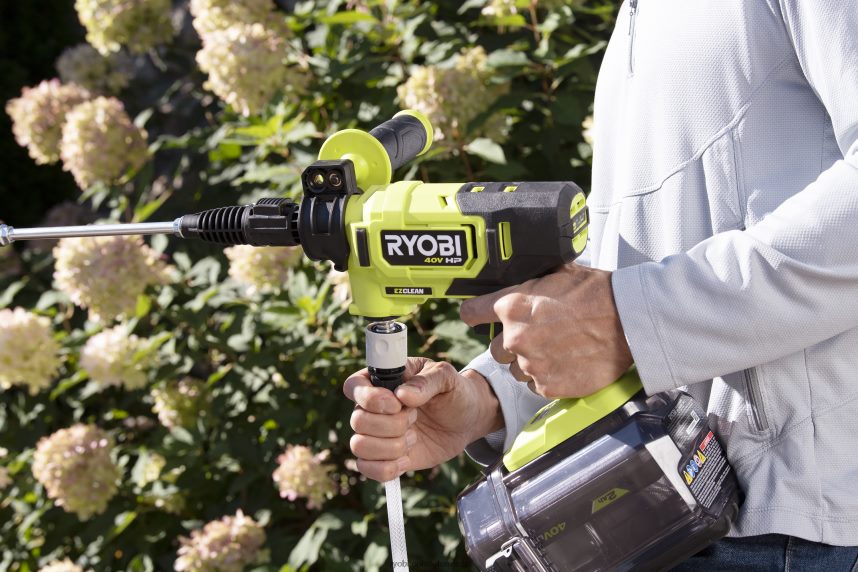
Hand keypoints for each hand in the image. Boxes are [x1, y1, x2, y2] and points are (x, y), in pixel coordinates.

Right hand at [343, 358, 501, 481]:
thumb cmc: (453, 392)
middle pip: (357, 420)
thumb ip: (426, 381)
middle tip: (415, 416)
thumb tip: (402, 394)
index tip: (396, 403)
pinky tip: (407, 458)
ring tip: (414, 436)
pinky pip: (368, 469)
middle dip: (391, 424)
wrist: (466, 421)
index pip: (353, 386)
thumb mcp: (447, 377)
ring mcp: (377, 434)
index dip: (369, 398)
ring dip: (391, 446)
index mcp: (382, 381)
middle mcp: (373, 408)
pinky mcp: (384, 458)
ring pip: (359, 446)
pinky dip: (388, 467)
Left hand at [460, 263, 632, 398]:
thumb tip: (513, 276)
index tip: (479, 318)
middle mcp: (515, 337)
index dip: (476, 315)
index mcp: (511, 306)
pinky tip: (566, 362)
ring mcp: (531, 364)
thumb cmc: (595, 292)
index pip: (471, 313)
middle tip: (538, 335)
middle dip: (512, 343)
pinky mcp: (548, 386)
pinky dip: (548, 377)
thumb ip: (527, 281)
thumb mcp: (555, 272)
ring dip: (529, 362)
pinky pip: (536, 384)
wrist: (628, 321)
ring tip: (556, 349)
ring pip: (516, 369)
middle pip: (496, 348)